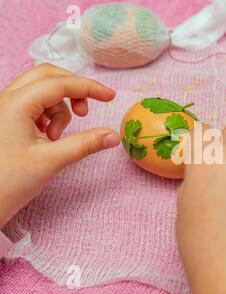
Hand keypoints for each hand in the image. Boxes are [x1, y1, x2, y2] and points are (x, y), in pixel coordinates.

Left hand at [0, 63, 119, 228]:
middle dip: (72, 90)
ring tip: (57, 138)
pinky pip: (34, 106)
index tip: (110, 96)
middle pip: (48, 77)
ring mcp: (5, 109)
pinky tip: (48, 138)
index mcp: (16, 104)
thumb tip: (113, 136)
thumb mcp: (51, 161)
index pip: (60, 83)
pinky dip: (48, 116)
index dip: (89, 87)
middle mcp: (8, 100)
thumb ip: (85, 144)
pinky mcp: (7, 120)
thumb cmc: (6, 183)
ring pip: (41, 91)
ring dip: (59, 108)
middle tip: (85, 112)